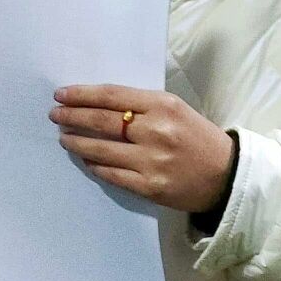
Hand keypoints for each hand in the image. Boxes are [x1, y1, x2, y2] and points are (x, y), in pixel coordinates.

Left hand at [51, 85, 236, 212]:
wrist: (226, 175)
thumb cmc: (199, 138)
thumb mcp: (177, 110)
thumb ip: (143, 106)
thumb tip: (100, 105)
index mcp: (164, 106)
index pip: (113, 96)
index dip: (82, 95)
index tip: (62, 95)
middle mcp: (156, 131)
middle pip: (102, 121)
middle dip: (72, 116)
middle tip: (55, 115)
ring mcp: (151, 161)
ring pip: (100, 149)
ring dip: (76, 142)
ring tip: (63, 137)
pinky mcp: (148, 186)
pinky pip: (111, 173)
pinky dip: (94, 165)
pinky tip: (86, 159)